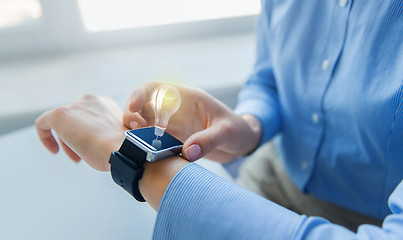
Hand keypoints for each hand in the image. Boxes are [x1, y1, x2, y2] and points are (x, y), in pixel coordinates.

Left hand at [35, 94, 125, 170]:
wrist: (122, 149)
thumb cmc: (121, 148)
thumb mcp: (115, 136)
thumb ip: (104, 132)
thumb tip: (95, 141)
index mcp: (105, 103)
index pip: (88, 116)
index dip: (87, 133)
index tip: (91, 147)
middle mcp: (90, 100)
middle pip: (74, 119)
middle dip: (76, 138)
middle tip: (82, 157)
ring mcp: (75, 106)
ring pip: (62, 124)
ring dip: (67, 142)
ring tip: (77, 158)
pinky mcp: (60, 115)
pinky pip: (43, 123)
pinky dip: (45, 136)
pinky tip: (53, 150)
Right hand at [123, 82, 261, 162]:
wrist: (243, 142)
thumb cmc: (237, 130)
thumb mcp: (227, 132)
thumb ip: (208, 140)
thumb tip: (187, 153)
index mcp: (186, 98)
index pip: (156, 88)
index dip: (140, 94)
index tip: (132, 107)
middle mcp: (175, 110)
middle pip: (143, 106)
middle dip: (133, 116)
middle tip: (135, 132)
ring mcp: (173, 125)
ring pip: (145, 124)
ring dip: (137, 133)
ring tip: (138, 145)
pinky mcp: (174, 140)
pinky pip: (154, 141)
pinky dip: (146, 146)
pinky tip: (146, 155)